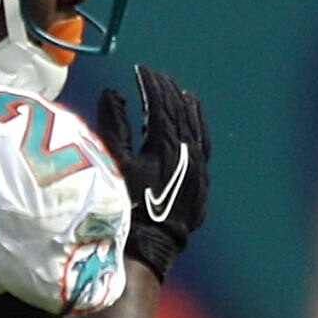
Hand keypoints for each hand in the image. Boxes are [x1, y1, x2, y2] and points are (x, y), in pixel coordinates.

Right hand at [92, 66, 209, 281]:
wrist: (147, 247)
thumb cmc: (124, 206)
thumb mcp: (112, 164)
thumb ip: (113, 126)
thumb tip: (114, 93)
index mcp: (165, 146)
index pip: (161, 105)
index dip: (150, 85)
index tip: (141, 70)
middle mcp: (188, 154)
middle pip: (181, 112)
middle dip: (167, 90)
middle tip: (155, 75)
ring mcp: (199, 169)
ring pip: (197, 128)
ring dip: (186, 107)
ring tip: (178, 91)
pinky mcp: (202, 183)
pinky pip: (204, 146)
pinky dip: (198, 128)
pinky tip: (193, 122)